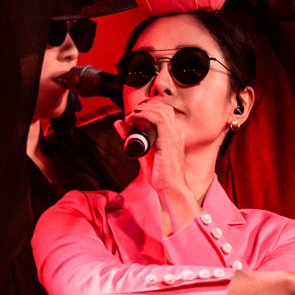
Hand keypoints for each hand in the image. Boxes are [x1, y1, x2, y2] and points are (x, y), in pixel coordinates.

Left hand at [115, 99, 196, 225]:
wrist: (172, 189)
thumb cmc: (160, 175)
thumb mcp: (142, 152)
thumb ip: (131, 137)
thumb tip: (119, 123)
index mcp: (173, 134)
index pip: (164, 110)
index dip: (148, 107)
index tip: (133, 114)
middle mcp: (175, 132)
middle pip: (162, 106)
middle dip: (145, 105)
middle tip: (131, 113)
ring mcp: (174, 136)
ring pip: (161, 110)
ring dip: (143, 108)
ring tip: (131, 115)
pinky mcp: (169, 141)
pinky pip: (159, 119)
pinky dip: (145, 114)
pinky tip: (135, 117)